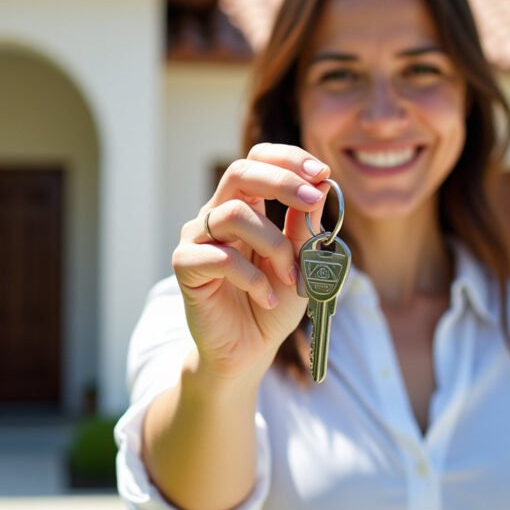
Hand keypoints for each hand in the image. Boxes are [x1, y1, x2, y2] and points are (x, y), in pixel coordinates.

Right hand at [171, 143, 330, 380]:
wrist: (247, 350)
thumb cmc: (273, 303)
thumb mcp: (301, 262)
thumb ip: (305, 225)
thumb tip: (321, 185)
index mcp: (245, 207)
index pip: (257, 161)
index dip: (288, 160)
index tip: (322, 173)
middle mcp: (216, 215)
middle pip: (239, 172)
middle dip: (281, 181)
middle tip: (312, 199)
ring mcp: (197, 239)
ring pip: (234, 214)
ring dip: (274, 245)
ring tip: (289, 277)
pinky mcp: (186, 266)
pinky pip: (220, 257)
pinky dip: (252, 277)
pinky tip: (264, 297)